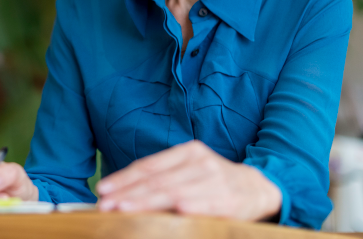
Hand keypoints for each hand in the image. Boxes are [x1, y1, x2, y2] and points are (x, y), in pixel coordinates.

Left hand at [96, 140, 280, 220]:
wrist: (259, 188)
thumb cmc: (214, 182)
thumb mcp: (190, 170)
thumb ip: (163, 177)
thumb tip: (122, 193)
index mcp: (188, 151)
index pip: (149, 166)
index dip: (124, 178)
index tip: (103, 189)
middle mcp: (200, 162)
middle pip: (156, 180)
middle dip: (127, 193)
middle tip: (105, 204)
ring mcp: (214, 180)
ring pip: (173, 192)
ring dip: (145, 202)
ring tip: (123, 209)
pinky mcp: (228, 200)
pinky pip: (203, 205)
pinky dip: (186, 208)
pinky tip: (173, 211)